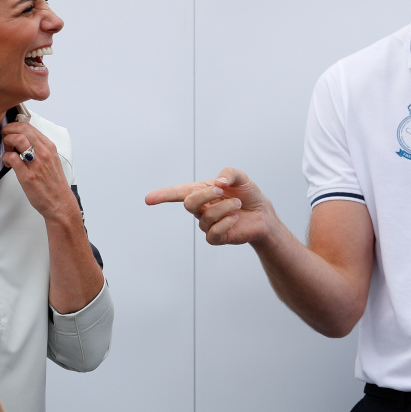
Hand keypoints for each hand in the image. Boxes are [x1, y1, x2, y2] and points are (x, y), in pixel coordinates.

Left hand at [1, 122, 75, 218]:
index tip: (11, 132)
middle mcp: (43, 153)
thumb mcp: (51, 160)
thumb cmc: (54, 183)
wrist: (60, 202)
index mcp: (49, 147)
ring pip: (18, 139)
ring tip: (6, 148)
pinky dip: (5, 157)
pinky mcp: (28, 176)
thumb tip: (24, 140)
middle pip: (23, 129)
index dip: (15, 126)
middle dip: (9, 129)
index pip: (30, 127)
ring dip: (7, 141)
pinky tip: (7, 162)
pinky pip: (12, 158)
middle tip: (5, 136)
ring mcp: (36, 164)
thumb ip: (39, 149)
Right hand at [145, 167, 270, 245]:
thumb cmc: (247, 194)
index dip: (162, 195)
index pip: (177, 193)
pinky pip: (214, 233)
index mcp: (200, 191)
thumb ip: (229, 173)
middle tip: (222, 190)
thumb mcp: (241, 177)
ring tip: (238, 204)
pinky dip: (226, 223)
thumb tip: (219, 182)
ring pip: (206, 217)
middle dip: (206, 195)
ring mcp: (207, 224)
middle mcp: (200, 208)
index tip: (148, 199)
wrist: (262, 214)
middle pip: (189, 203)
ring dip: (225, 207)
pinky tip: (235, 218)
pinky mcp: (217, 238)